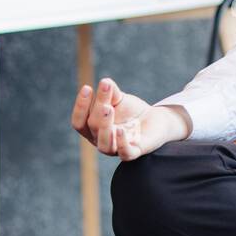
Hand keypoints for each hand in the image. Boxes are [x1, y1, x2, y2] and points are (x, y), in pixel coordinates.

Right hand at [71, 78, 188, 160]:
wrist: (155, 119)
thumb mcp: (119, 99)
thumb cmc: (130, 111)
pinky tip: (120, 130)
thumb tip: (105, 82)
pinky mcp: (134, 152)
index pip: (79, 122)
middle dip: (98, 112)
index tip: (87, 88)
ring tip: (108, 109)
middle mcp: (101, 141)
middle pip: (93, 128)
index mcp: (93, 129)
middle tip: (105, 101)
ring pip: (104, 145)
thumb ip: (110, 91)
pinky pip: (125, 153)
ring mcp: (117, 149)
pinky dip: (122, 143)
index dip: (80, 106)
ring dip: (105, 128)